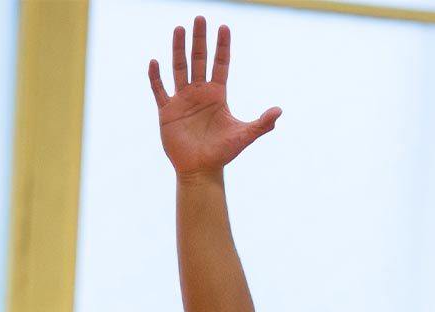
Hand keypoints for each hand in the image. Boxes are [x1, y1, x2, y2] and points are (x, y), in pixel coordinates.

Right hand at [148, 17, 280, 175]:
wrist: (201, 169)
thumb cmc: (223, 153)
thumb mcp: (245, 136)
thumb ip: (262, 123)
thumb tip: (280, 111)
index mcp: (218, 95)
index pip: (221, 65)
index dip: (222, 47)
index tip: (224, 28)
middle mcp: (199, 93)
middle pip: (198, 60)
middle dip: (199, 40)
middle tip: (200, 18)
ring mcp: (182, 100)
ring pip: (179, 68)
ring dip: (178, 49)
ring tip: (179, 29)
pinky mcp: (167, 111)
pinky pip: (160, 90)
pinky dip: (156, 77)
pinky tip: (155, 62)